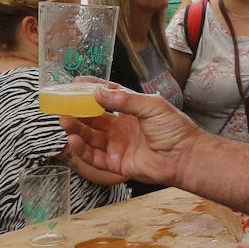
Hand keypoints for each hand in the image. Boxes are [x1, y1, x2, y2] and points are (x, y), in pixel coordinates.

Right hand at [62, 86, 199, 184]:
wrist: (185, 156)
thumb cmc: (174, 129)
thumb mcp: (151, 106)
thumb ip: (124, 99)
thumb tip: (98, 92)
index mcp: (131, 111)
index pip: (107, 97)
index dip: (92, 90)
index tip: (76, 83)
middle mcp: (122, 128)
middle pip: (94, 118)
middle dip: (78, 111)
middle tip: (63, 105)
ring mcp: (118, 146)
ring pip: (90, 137)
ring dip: (76, 129)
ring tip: (64, 121)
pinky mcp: (117, 163)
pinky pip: (94, 157)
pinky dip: (82, 149)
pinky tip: (74, 139)